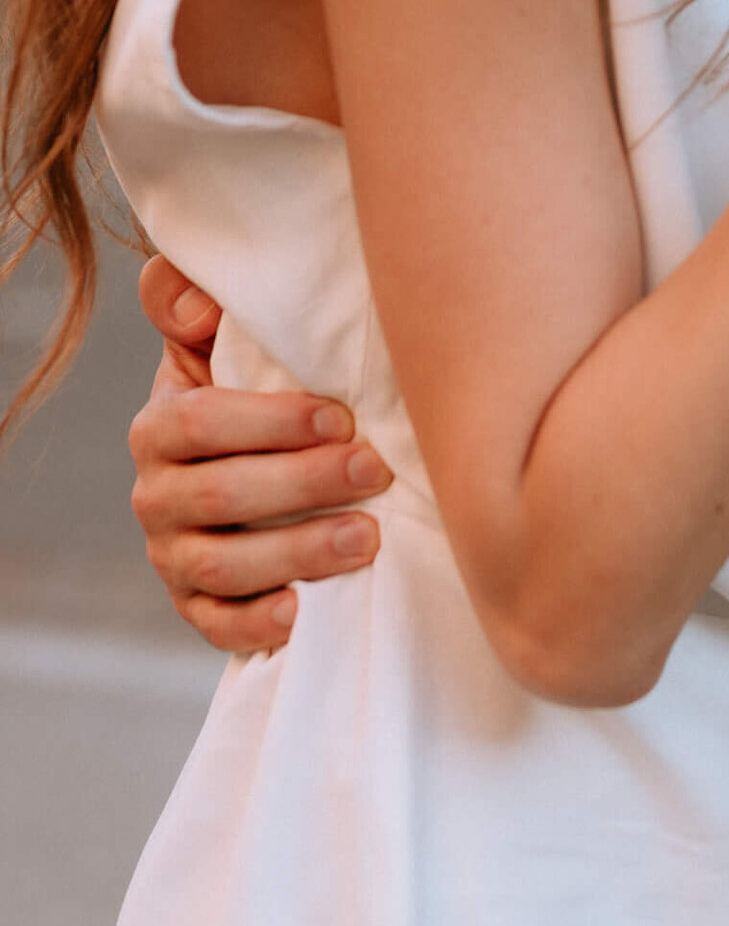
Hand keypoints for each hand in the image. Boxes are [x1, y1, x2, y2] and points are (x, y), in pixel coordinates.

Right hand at [130, 254, 392, 652]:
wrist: (260, 469)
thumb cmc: (260, 390)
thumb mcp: (223, 340)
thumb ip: (194, 300)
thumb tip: (197, 304)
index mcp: (160, 425)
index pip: (199, 423)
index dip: (271, 421)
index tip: (341, 416)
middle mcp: (156, 494)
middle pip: (222, 495)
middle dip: (304, 483)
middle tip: (375, 469)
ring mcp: (174, 556)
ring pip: (225, 564)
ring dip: (300, 551)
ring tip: (369, 538)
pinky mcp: (198, 607)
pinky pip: (219, 625)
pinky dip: (258, 624)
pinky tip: (305, 613)